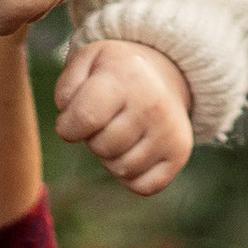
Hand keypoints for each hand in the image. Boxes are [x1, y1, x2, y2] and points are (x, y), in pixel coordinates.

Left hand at [56, 38, 192, 194]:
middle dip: (92, 139)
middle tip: (104, 122)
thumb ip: (67, 88)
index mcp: (126, 77)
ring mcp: (169, 130)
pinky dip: (131, 177)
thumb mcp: (88, 60)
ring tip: (120, 132)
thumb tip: (68, 124)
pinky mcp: (179, 153)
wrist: (166, 73)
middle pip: (102, 147)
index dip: (68, 127)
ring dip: (112, 157)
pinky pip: (143, 186)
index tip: (71, 121)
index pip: (85, 118)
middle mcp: (152, 103)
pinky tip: (134, 151)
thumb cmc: (116, 72)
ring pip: (122, 169)